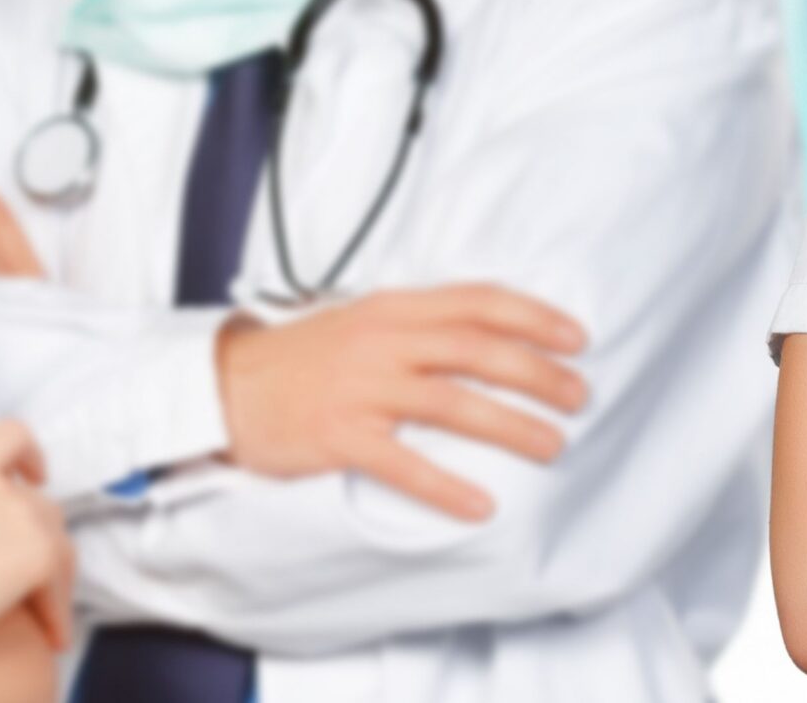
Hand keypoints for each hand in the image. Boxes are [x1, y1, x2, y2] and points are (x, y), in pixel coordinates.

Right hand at [0, 420, 75, 651]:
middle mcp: (1, 488)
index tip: (37, 477)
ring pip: (60, 546)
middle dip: (44, 542)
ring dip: (57, 580)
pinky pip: (59, 586)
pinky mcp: (40, 554)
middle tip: (37, 578)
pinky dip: (58, 612)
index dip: (31, 454)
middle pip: (44, 507)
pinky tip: (52, 636)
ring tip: (49, 611)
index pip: (12, 433)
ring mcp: (24, 517)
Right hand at [218, 284, 589, 521]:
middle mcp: (382, 341)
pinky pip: (402, 464)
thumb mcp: (362, 320)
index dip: (534, 317)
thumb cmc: (303, 357)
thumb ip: (420, 323)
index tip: (578, 338)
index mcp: (394, 308)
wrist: (226, 386)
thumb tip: (488, 334)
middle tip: (579, 396)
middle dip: (537, 372)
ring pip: (452, 403)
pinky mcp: (338, 436)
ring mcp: (361, 389)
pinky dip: (445, 486)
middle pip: (476, 350)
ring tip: (552, 445)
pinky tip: (481, 505)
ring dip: (509, 425)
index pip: (478, 301)